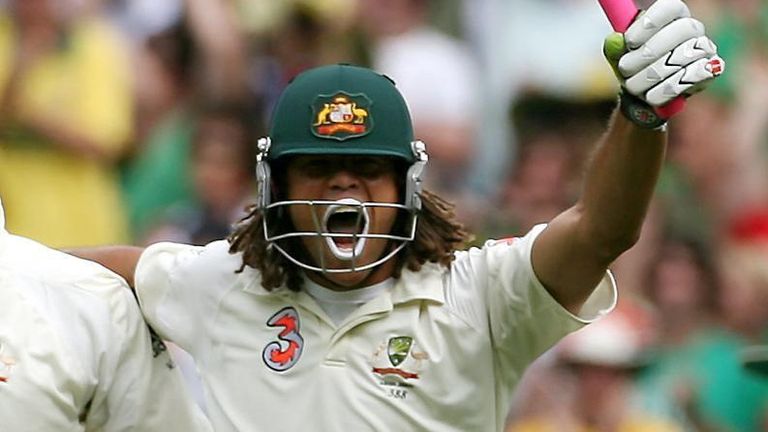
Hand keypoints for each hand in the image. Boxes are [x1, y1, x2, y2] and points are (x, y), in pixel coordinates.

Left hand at [604, 0, 723, 125]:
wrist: (645, 96)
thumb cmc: (635, 69)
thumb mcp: (620, 57)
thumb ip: (615, 48)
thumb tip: (614, 39)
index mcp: (671, 16)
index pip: (669, 7)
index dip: (650, 22)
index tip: (629, 41)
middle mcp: (692, 28)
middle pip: (682, 30)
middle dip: (648, 53)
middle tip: (625, 68)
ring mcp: (704, 48)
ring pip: (685, 56)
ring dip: (652, 75)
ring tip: (633, 86)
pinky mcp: (710, 70)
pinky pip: (694, 76)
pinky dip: (668, 88)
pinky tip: (651, 95)